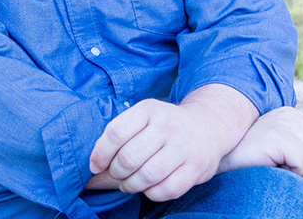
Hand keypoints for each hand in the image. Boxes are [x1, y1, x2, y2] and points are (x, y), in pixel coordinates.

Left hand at [88, 87, 256, 201]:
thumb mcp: (144, 115)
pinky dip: (151, 193)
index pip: (116, 132)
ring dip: (131, 185)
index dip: (100, 153)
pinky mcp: (196, 169)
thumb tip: (94, 163)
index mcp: (149, 109)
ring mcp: (183, 148)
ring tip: (128, 182)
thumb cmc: (166, 123)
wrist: (208, 126)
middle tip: (116, 175)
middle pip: (128, 158)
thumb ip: (121, 133)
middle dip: (115, 173)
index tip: (95, 165)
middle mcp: (166, 126)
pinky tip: (149, 186)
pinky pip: (165, 190)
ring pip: (146, 176)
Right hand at [218, 107, 302, 176]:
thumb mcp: (281, 145)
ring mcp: (283, 122)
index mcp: (290, 114)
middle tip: (288, 166)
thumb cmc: (251, 158)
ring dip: (301, 169)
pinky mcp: (278, 135)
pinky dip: (293, 172)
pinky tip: (275, 166)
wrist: (225, 158)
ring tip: (279, 165)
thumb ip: (300, 142)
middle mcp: (288, 114)